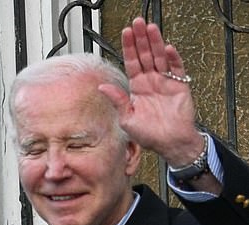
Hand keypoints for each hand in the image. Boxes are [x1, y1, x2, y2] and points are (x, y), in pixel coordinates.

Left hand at [99, 17, 203, 166]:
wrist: (171, 143)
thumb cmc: (150, 135)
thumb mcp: (127, 119)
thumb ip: (118, 101)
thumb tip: (102, 88)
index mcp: (137, 89)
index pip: (131, 63)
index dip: (128, 48)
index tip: (126, 33)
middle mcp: (150, 82)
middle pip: (144, 55)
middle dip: (140, 39)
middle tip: (137, 23)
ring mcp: (165, 82)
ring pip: (159, 58)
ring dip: (155, 43)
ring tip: (151, 28)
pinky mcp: (179, 86)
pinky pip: (176, 69)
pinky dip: (173, 59)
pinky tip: (167, 49)